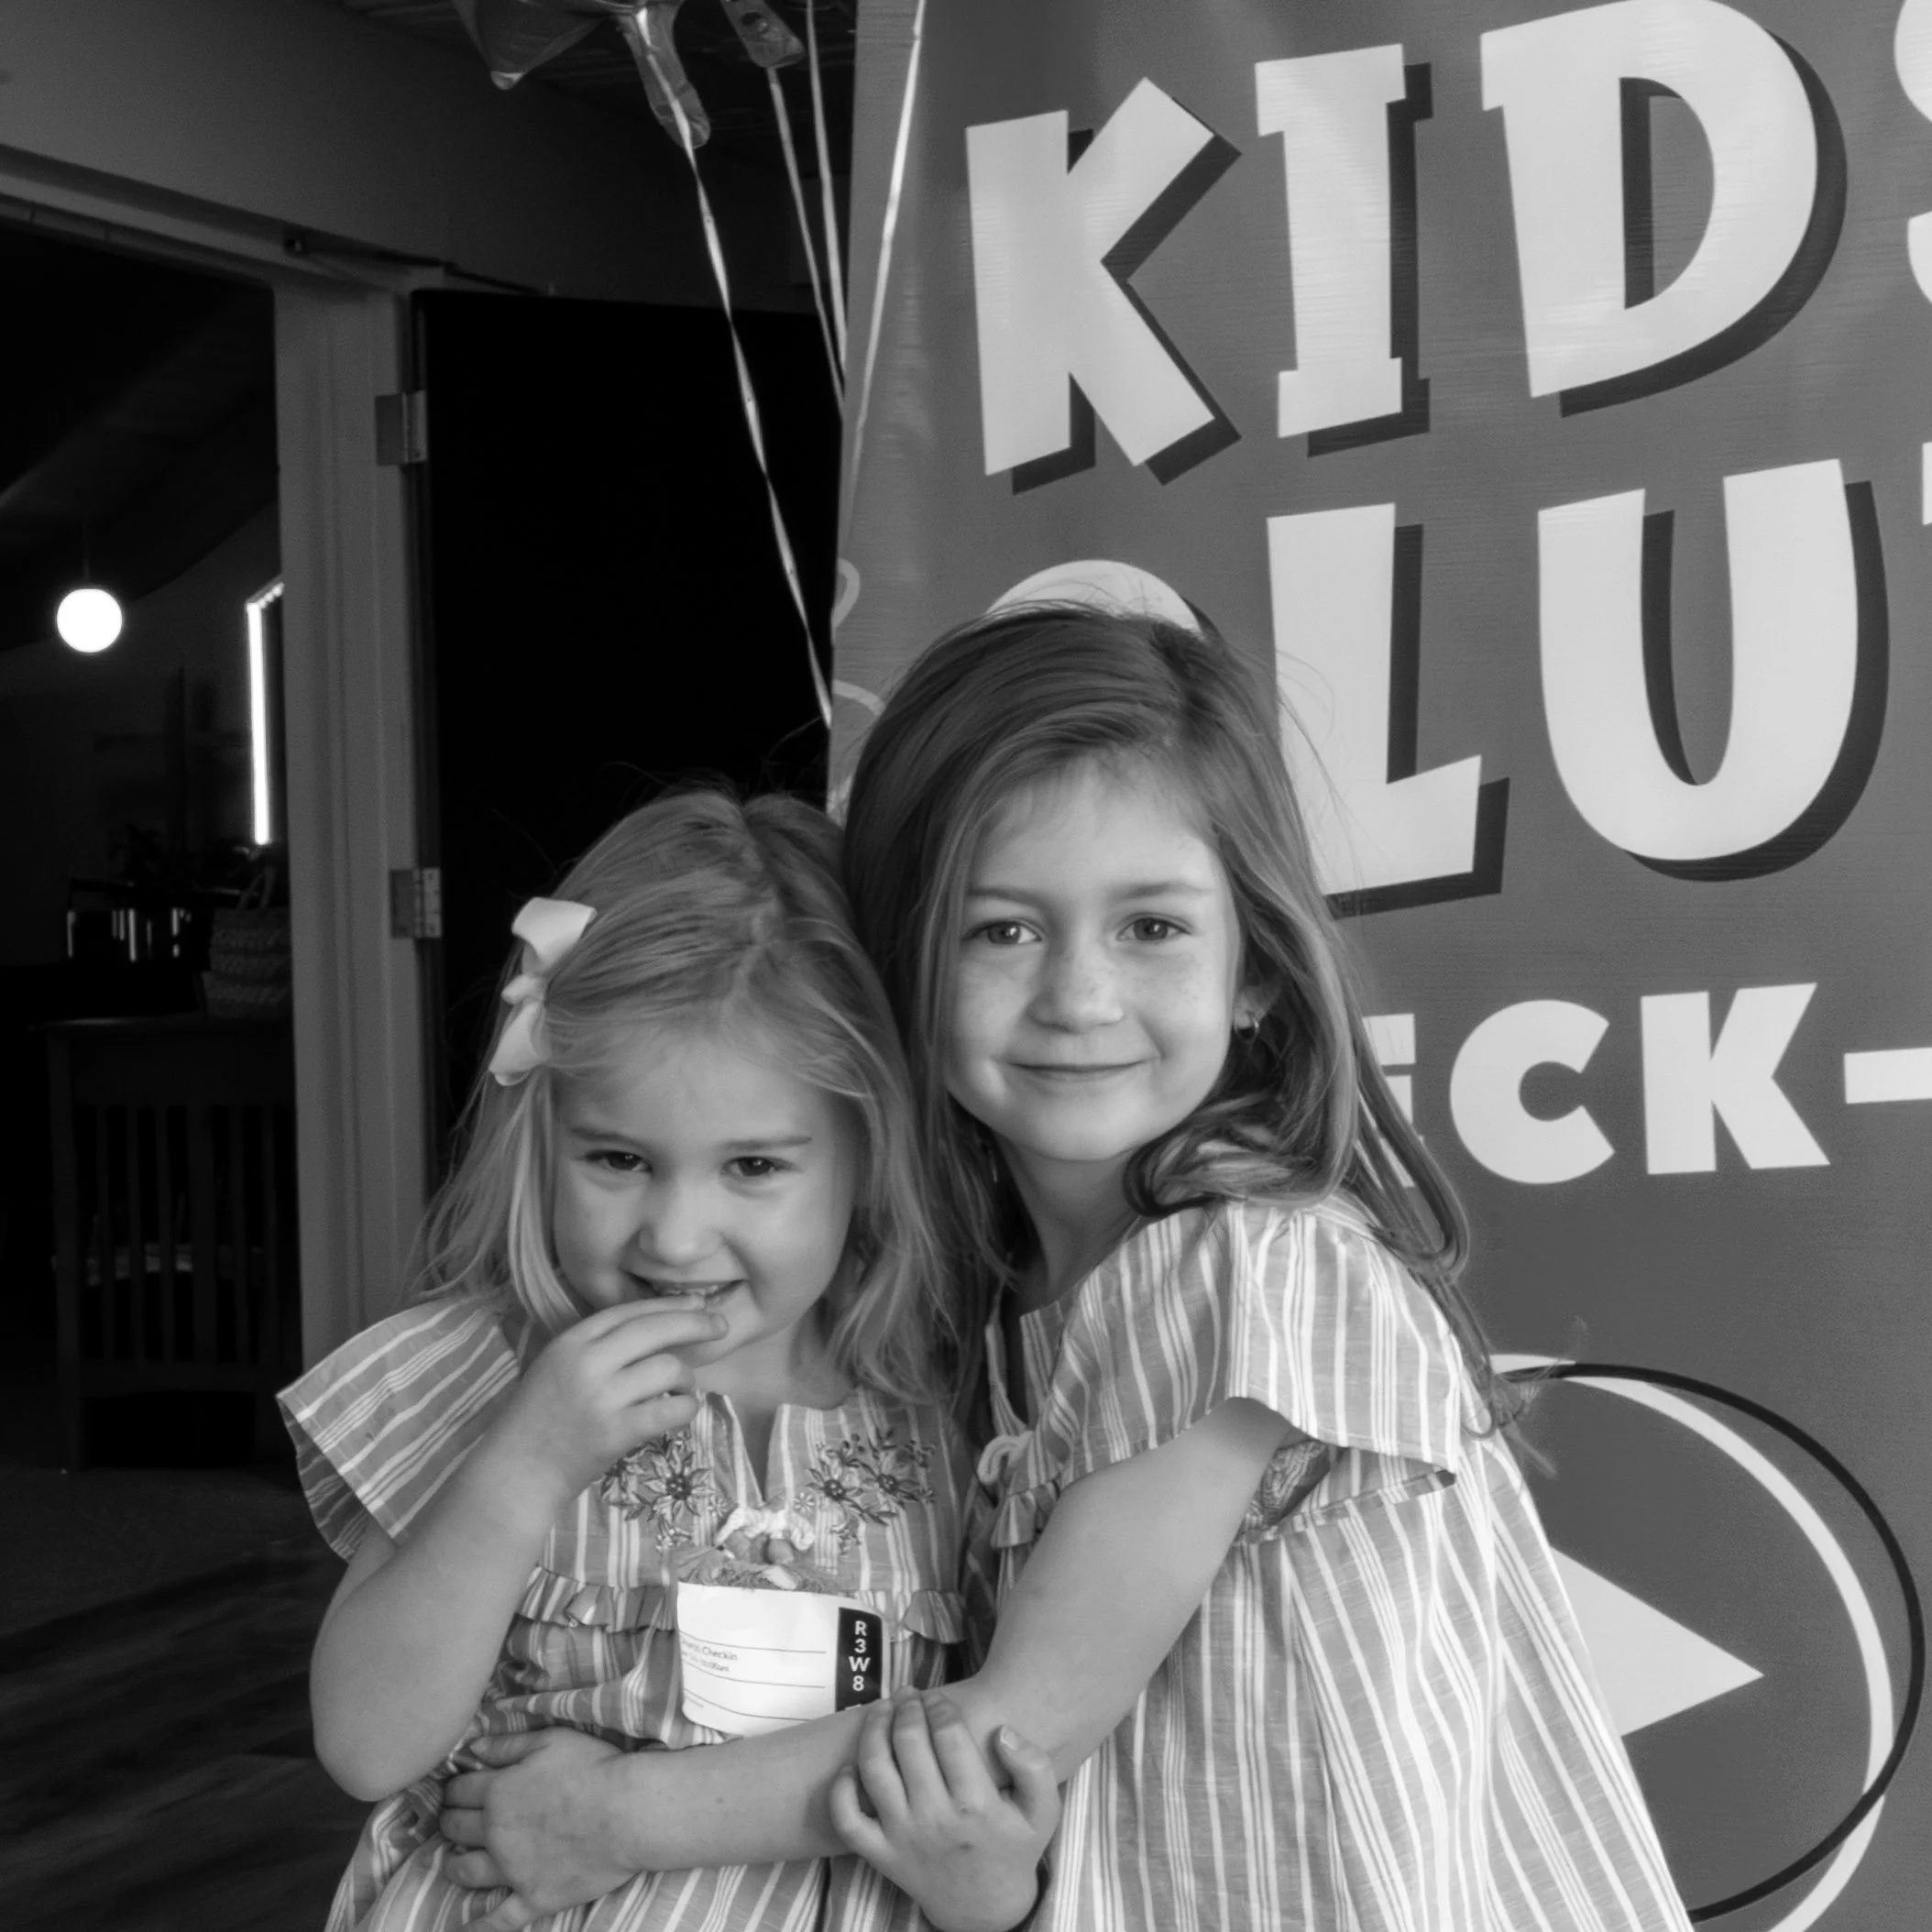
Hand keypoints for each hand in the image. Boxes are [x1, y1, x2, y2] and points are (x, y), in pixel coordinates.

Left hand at [441, 1728, 642, 1927]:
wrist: (627, 1812)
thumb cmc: (593, 1767)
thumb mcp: (550, 1740)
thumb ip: (507, 1745)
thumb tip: (472, 1749)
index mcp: (498, 1791)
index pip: (460, 1790)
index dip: (454, 1788)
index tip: (456, 1790)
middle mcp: (496, 1833)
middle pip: (457, 1828)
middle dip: (449, 1822)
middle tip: (451, 1820)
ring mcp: (513, 1870)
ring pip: (468, 1870)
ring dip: (454, 1864)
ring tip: (452, 1861)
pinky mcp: (534, 1897)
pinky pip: (500, 1919)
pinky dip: (480, 1927)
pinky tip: (466, 1929)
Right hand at [494, 1298, 725, 1501]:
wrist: (516, 1471)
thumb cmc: (537, 1419)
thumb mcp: (556, 1366)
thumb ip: (596, 1347)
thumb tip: (655, 1327)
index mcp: (571, 1341)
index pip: (629, 1311)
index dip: (668, 1304)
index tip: (698, 1301)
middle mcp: (588, 1362)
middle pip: (656, 1329)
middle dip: (695, 1323)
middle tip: (720, 1326)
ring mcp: (602, 1397)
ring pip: (668, 1369)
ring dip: (686, 1378)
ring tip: (683, 1389)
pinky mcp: (616, 1432)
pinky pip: (670, 1410)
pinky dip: (686, 1408)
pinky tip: (683, 1410)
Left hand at [830, 1689, 1058, 1931]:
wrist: (985, 1908)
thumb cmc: (1013, 1849)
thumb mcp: (1043, 1811)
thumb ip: (1034, 1767)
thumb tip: (1004, 1733)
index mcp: (976, 1804)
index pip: (948, 1734)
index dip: (939, 1705)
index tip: (937, 1696)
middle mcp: (935, 1818)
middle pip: (908, 1742)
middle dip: (906, 1707)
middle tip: (908, 1694)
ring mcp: (903, 1837)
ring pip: (874, 1768)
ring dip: (873, 1728)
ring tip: (882, 1709)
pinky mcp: (881, 1854)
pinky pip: (847, 1818)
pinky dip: (841, 1788)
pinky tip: (852, 1766)